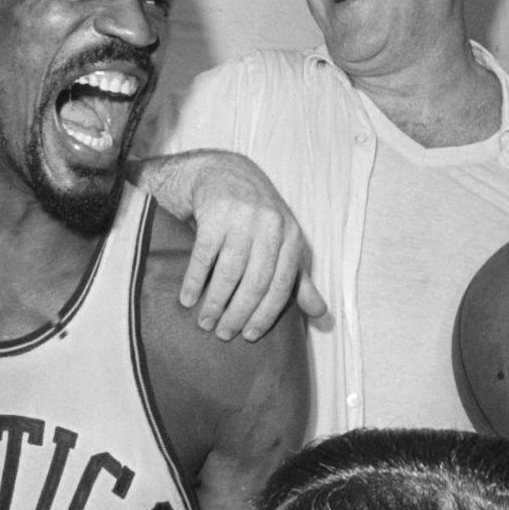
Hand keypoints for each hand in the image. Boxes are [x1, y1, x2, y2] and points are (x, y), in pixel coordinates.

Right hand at [160, 151, 325, 340]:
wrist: (226, 173)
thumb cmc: (257, 217)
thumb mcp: (283, 242)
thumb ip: (299, 279)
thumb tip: (320, 313)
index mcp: (291, 236)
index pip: (281, 285)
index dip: (265, 314)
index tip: (250, 335)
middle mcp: (270, 226)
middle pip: (255, 282)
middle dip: (238, 313)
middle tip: (223, 334)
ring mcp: (242, 218)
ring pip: (229, 271)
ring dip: (215, 302)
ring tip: (204, 322)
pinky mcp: (215, 213)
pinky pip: (204, 255)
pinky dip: (195, 281)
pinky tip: (187, 298)